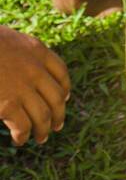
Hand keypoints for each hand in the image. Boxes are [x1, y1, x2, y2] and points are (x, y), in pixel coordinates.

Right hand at [0, 25, 70, 145]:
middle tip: (57, 125)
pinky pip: (23, 126)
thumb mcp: (3, 38)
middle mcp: (34, 70)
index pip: (60, 71)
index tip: (65, 97)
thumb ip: (15, 49)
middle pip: (57, 97)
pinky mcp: (8, 105)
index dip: (64, 87)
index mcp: (35, 50)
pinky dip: (23, 136)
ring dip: (44, 130)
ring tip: (41, 138)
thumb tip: (15, 60)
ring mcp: (22, 88)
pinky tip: (19, 140)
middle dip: (58, 114)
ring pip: (43, 115)